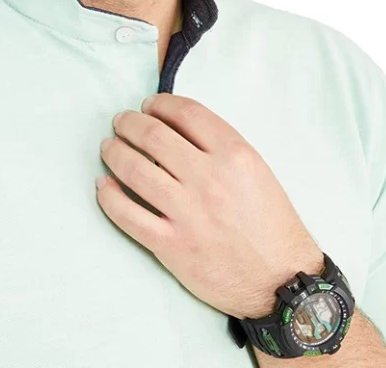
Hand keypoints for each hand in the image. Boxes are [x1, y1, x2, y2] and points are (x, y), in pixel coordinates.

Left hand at [96, 93, 323, 319]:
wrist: (282, 281)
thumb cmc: (271, 224)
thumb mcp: (256, 171)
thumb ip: (219, 146)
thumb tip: (176, 126)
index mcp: (233, 155)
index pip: (186, 113)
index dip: (160, 104)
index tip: (149, 105)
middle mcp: (208, 179)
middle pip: (153, 136)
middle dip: (129, 123)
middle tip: (121, 122)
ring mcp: (187, 212)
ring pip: (134, 170)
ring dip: (114, 152)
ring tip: (109, 147)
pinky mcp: (171, 245)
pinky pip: (128, 214)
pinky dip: (108, 196)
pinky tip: (103, 185)